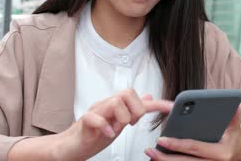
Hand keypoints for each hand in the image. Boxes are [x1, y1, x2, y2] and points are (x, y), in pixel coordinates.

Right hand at [49, 89, 171, 160]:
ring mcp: (94, 112)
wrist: (69, 148)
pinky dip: (105, 126)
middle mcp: (105, 105)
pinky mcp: (84, 122)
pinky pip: (95, 118)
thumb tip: (148, 97)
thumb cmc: (92, 135)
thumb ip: (132, 111)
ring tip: (117, 130)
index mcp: (115, 106)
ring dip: (122, 118)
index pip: (138, 98)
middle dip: (135, 110)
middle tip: (131, 124)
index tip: (171, 108)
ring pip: (115, 102)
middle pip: (127, 93)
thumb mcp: (118, 123)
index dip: (157, 103)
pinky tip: (108, 134)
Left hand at [144, 103, 240, 160]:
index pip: (194, 148)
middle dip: (165, 157)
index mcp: (220, 154)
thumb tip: (238, 103)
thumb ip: (234, 116)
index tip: (162, 140)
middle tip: (150, 150)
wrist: (239, 151)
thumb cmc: (233, 137)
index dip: (177, 144)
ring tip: (151, 155)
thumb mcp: (235, 127)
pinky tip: (159, 159)